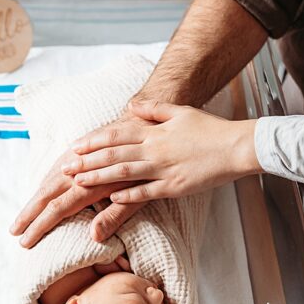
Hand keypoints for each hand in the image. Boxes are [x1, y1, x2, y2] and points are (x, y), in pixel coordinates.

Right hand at [10, 120, 147, 244]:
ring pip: (46, 181)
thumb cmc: (146, 168)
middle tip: (13, 231)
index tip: (25, 241)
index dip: (39, 226)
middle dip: (27, 214)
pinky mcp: (76, 151)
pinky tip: (39, 192)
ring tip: (22, 216)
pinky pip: (53, 169)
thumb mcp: (138, 196)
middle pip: (44, 195)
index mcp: (89, 185)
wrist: (141, 125)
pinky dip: (42, 184)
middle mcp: (76, 171)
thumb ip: (115, 216)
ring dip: (32, 200)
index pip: (57, 210)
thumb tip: (94, 236)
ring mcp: (73, 159)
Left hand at [64, 100, 259, 202]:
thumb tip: (132, 105)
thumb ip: (154, 109)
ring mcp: (164, 168)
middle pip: (114, 155)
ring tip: (79, 182)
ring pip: (124, 173)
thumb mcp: (180, 112)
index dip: (93, 141)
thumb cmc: (210, 129)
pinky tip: (111, 198)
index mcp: (154, 132)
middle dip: (87, 161)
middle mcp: (155, 149)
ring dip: (99, 177)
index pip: (116, 135)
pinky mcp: (175, 186)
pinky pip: (147, 192)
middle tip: (66, 168)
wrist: (238, 146)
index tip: (74, 147)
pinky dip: (129, 195)